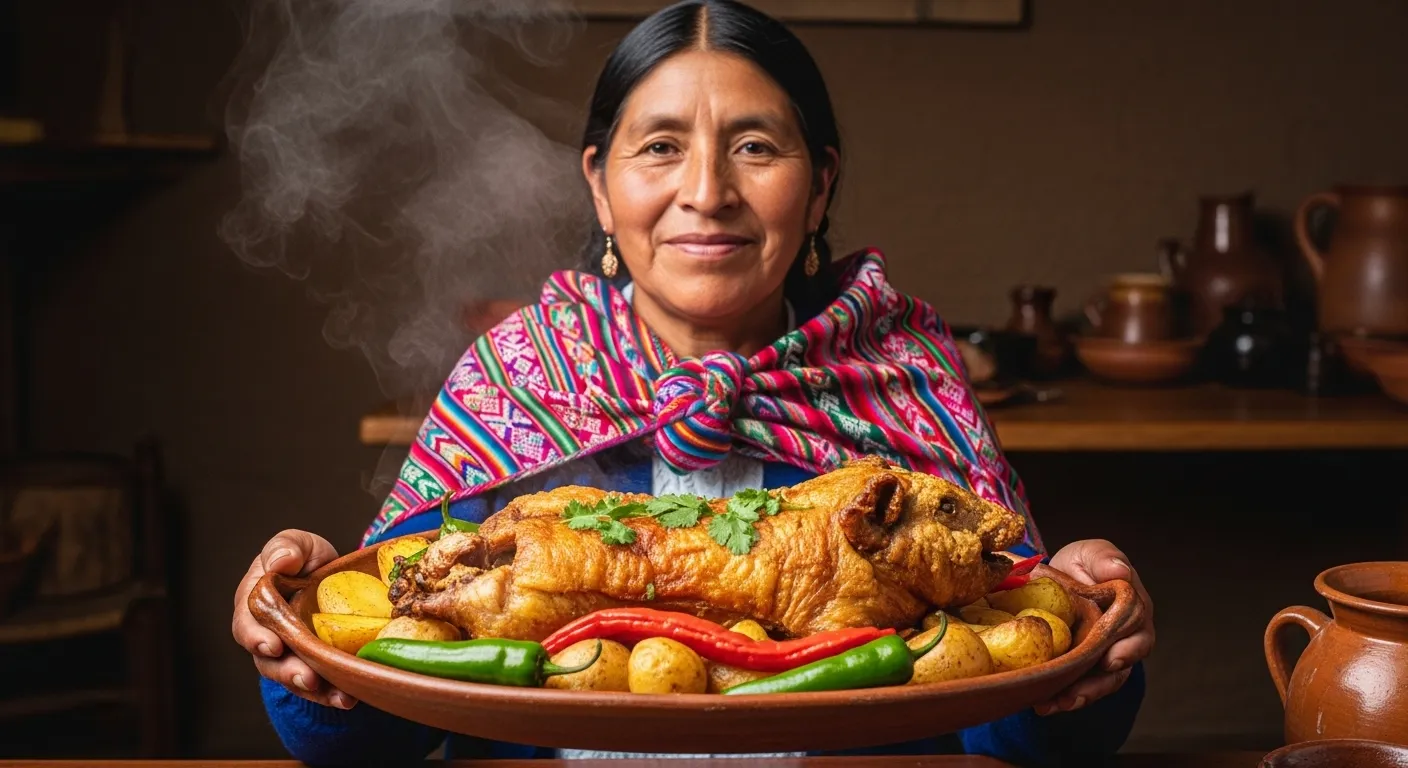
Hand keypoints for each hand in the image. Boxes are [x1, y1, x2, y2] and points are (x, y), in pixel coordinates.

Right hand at [232, 529, 355, 709]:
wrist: (333, 577)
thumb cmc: (305, 560)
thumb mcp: (298, 545)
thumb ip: (286, 548)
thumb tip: (280, 561)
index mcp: (254, 603)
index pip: (246, 623)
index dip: (256, 637)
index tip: (272, 645)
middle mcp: (266, 634)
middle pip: (268, 660)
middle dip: (286, 671)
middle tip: (305, 677)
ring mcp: (289, 653)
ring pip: (291, 677)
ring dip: (311, 688)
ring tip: (334, 694)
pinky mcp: (311, 665)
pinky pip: (318, 685)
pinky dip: (330, 694)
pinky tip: (347, 698)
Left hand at [1035, 538, 1153, 715]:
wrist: (1054, 578)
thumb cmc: (1081, 566)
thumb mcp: (1090, 554)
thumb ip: (1105, 558)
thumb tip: (1120, 571)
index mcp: (1134, 612)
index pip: (1138, 635)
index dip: (1127, 650)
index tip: (1111, 660)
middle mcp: (1124, 640)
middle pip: (1120, 668)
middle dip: (1099, 683)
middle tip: (1077, 692)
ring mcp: (1103, 657)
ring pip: (1100, 684)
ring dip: (1080, 696)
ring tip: (1057, 703)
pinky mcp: (1082, 669)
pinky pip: (1078, 687)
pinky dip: (1063, 698)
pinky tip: (1044, 705)